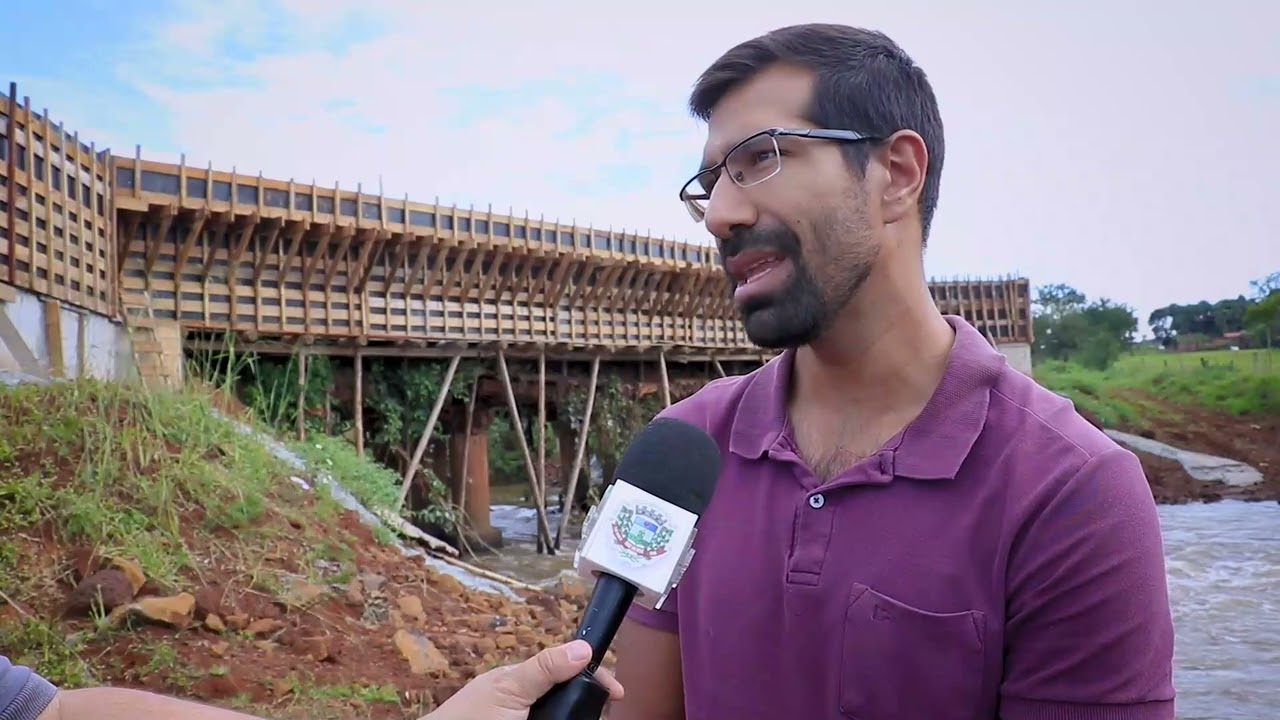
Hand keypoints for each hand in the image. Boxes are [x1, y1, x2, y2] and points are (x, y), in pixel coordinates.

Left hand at [423, 640, 623, 719]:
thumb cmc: (471, 717)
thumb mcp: (511, 688)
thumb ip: (545, 668)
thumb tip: (584, 647)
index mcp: (528, 682)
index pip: (571, 672)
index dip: (596, 679)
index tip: (618, 692)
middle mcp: (533, 702)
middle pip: (574, 698)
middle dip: (592, 704)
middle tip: (607, 711)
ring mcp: (534, 717)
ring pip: (568, 713)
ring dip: (583, 714)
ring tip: (597, 715)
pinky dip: (572, 719)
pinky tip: (584, 718)